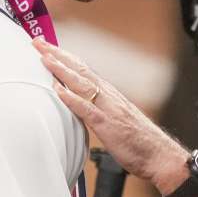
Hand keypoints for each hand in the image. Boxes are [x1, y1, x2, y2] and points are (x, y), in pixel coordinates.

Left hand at [35, 38, 190, 194]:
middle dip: (58, 55)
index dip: (65, 57)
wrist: (159, 155)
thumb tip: (82, 106)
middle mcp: (108, 96)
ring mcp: (108, 108)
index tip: (48, 47)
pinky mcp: (108, 124)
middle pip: (79, 70)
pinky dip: (72, 98)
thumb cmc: (139, 142)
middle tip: (38, 41)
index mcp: (109, 94)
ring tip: (44, 58)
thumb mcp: (116, 120)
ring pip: (81, 83)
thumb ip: (99, 110)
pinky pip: (86, 109)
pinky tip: (59, 91)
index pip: (83, 70)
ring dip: (61, 70)